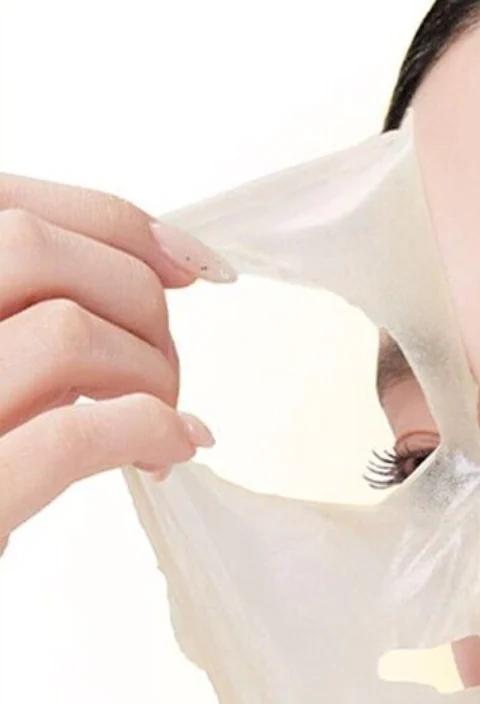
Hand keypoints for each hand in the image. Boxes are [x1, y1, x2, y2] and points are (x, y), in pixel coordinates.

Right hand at [0, 172, 234, 554]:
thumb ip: (36, 310)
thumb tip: (175, 265)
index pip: (15, 204)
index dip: (121, 226)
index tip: (190, 266)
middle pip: (39, 250)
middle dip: (138, 302)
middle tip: (164, 371)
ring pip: (67, 331)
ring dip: (148, 373)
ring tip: (162, 419)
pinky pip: (74, 436)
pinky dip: (149, 432)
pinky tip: (167, 451)